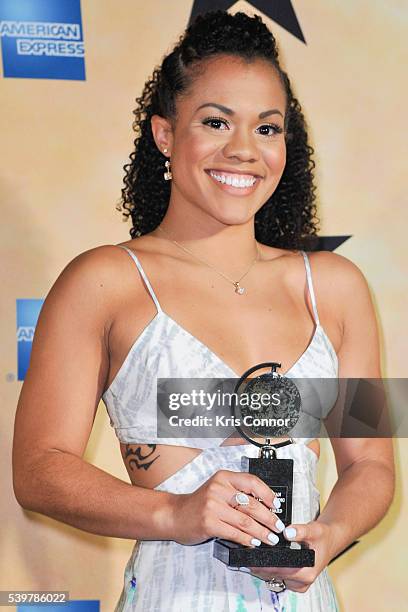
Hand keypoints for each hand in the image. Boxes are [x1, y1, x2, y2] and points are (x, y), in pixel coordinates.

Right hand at [170, 469, 284, 546]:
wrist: (175, 515)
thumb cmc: (200, 504)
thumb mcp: (218, 490)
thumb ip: (237, 493)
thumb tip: (265, 505)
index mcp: (224, 477)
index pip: (252, 481)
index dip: (268, 494)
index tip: (277, 505)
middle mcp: (218, 489)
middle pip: (252, 504)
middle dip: (269, 518)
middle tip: (278, 527)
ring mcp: (213, 506)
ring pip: (245, 521)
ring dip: (262, 532)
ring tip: (270, 538)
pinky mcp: (209, 523)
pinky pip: (234, 533)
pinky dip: (247, 540)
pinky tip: (254, 543)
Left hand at [248, 520, 335, 592]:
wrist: (329, 540)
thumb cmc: (323, 536)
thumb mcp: (314, 530)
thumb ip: (301, 531)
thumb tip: (288, 532)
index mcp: (307, 573)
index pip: (280, 571)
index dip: (264, 564)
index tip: (252, 556)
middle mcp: (302, 582)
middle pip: (274, 576)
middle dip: (260, 565)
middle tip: (248, 552)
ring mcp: (297, 584)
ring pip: (273, 578)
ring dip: (263, 567)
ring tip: (254, 553)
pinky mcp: (293, 582)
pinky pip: (277, 576)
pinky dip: (269, 568)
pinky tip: (263, 558)